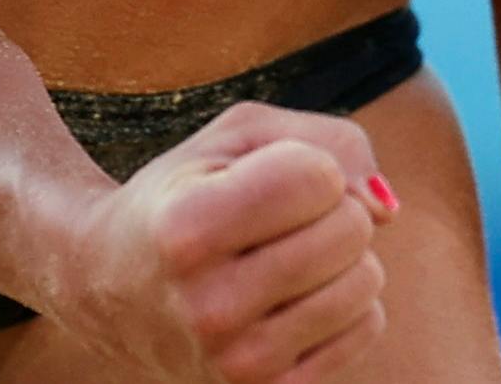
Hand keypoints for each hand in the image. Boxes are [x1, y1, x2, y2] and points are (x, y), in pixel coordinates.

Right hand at [55, 101, 397, 382]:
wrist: (112, 289)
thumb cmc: (187, 193)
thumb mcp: (237, 138)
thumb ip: (327, 142)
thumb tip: (388, 208)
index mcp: (185, 229)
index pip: (319, 177)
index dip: (309, 164)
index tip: (265, 178)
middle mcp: (207, 305)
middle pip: (351, 229)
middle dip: (332, 209)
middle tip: (277, 222)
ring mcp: (237, 362)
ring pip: (367, 281)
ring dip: (344, 258)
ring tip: (285, 257)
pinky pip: (367, 327)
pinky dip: (346, 303)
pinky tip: (293, 298)